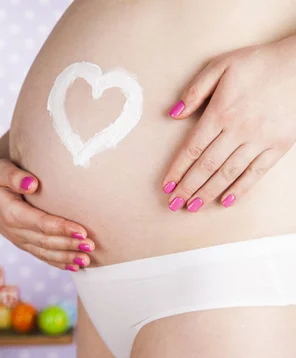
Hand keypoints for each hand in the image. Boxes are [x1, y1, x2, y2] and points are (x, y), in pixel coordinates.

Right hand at [0, 158, 93, 270]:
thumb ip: (13, 176)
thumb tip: (32, 184)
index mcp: (10, 214)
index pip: (40, 223)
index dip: (61, 228)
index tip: (81, 231)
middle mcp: (15, 231)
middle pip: (46, 241)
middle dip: (69, 245)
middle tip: (91, 245)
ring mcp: (19, 239)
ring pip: (45, 252)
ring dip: (66, 258)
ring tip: (86, 260)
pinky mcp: (24, 242)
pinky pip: (42, 255)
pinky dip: (58, 262)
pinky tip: (74, 267)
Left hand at [162, 36, 295, 211]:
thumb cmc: (259, 63)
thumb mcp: (220, 66)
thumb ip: (195, 91)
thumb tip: (173, 114)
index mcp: (220, 112)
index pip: (192, 149)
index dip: (177, 170)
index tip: (167, 185)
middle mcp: (238, 130)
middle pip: (207, 166)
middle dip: (188, 187)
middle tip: (174, 204)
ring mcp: (260, 140)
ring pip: (228, 173)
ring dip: (208, 192)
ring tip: (193, 207)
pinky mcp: (279, 146)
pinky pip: (256, 173)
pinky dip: (241, 188)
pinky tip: (226, 201)